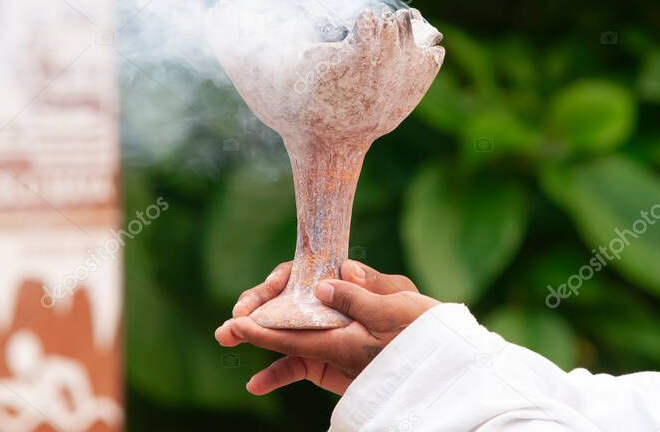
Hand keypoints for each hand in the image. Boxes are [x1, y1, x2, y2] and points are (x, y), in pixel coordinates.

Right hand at [215, 260, 438, 394]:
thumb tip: (334, 277)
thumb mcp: (398, 300)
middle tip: (233, 320)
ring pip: (281, 332)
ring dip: (253, 335)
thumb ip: (366, 290)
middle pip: (282, 302)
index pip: (300, 275)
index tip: (264, 293)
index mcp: (343, 284)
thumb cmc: (420, 322)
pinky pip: (294, 365)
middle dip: (254, 307)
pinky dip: (275, 374)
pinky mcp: (324, 361)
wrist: (435, 360)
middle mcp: (327, 306)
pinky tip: (255, 384)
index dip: (277, 284)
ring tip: (224, 337)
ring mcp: (323, 334)